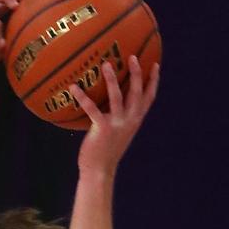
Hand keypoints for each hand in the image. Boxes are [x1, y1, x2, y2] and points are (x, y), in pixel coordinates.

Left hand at [72, 55, 159, 174]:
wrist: (100, 171)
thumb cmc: (106, 152)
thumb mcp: (119, 133)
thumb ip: (120, 118)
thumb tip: (111, 105)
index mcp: (135, 120)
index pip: (149, 97)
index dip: (153, 81)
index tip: (155, 65)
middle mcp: (130, 120)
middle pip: (137, 92)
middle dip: (137, 73)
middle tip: (132, 57)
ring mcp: (117, 124)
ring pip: (117, 96)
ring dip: (112, 79)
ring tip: (106, 64)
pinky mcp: (103, 129)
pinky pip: (92, 109)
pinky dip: (82, 97)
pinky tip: (73, 87)